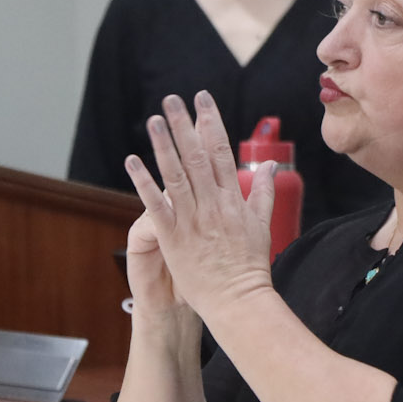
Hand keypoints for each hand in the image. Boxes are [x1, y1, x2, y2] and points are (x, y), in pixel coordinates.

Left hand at [124, 91, 275, 322]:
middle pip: (197, 155)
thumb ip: (265, 192)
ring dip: (164, 145)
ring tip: (154, 119)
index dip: (211, 122)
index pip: (221, 151)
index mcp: (233, 199)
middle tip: (172, 99)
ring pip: (176, 175)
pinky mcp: (174, 238)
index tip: (202, 99)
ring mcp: (193, 220)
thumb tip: (270, 166)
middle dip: (184, 124)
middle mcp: (213, 204)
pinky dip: (144, 182)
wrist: (239, 302)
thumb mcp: (264, 225)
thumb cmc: (250, 267)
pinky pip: (156, 205)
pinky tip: (132, 162)